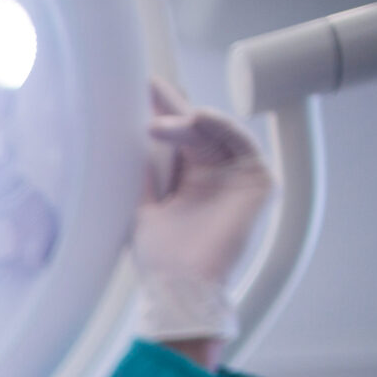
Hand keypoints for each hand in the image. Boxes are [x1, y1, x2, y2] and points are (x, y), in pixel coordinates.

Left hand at [133, 79, 274, 344]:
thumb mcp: (140, 206)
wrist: (179, 288)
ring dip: (191, 120)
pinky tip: (198, 118)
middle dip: (172, 108)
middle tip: (147, 88)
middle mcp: (214, 173)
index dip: (161, 113)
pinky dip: (221, 127)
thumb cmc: (160, 258)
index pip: (176, 138)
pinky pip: (241, 144)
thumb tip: (119, 137)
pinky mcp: (257, 182)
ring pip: (216, 133)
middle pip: (195, 129)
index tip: (139, 89)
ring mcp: (236, 176)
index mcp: (188, 179)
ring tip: (162, 119)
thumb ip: (138, 174)